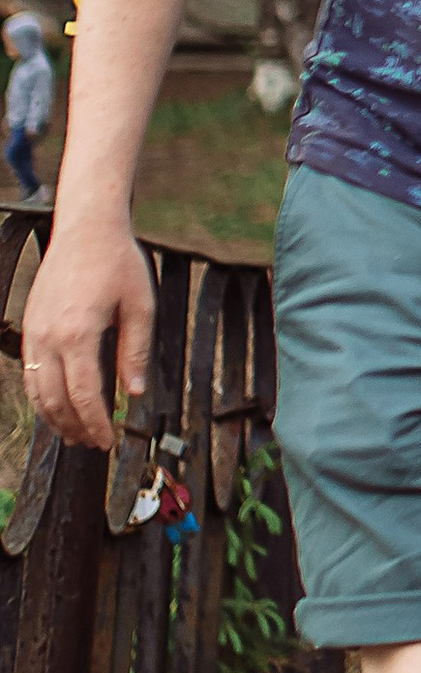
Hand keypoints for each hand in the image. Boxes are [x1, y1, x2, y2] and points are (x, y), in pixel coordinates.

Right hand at [22, 216, 155, 449]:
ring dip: (54, 418)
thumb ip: (135, 353)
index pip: (83, 395)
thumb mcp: (139, 307)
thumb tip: (134, 394)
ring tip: (75, 434)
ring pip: (36, 390)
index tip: (108, 441)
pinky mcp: (30, 326)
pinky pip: (29, 372)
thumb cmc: (117, 262)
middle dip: (75, 428)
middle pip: (55, 400)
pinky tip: (57, 406)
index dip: (96, 424)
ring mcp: (34, 332)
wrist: (86, 228)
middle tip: (94, 443)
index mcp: (78, 334)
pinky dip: (41, 396)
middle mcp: (49, 337)